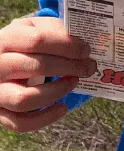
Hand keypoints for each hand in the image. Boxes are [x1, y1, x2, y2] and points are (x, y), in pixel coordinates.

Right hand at [0, 16, 95, 132]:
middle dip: (69, 67)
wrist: (1, 61)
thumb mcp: (33, 28)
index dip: (66, 45)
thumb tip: (79, 44)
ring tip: (74, 82)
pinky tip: (62, 108)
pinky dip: (45, 118)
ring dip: (57, 92)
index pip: (37, 40)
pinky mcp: (0, 113)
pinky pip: (20, 123)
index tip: (86, 50)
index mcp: (6, 40)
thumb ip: (53, 29)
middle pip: (35, 67)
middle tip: (88, 67)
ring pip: (25, 99)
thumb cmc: (22, 44)